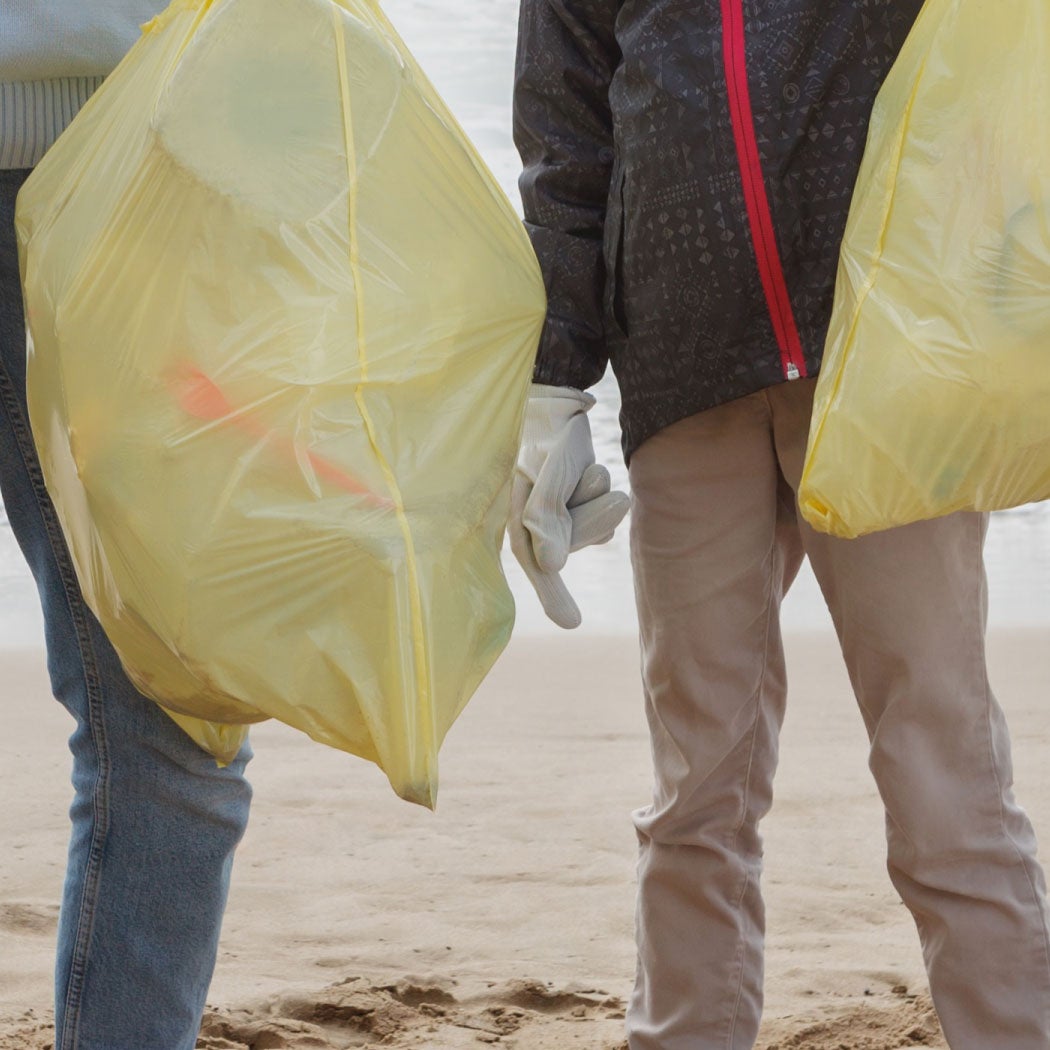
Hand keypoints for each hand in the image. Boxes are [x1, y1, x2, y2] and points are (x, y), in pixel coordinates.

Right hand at [509, 384, 630, 628]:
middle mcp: (542, 528)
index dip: (552, 595)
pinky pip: (609, 510)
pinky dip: (603, 491)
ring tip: (582, 470)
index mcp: (520, 524)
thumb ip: (545, 517)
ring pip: (600, 525)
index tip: (571, 623)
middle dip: (591, 515)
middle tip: (596, 484)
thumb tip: (551, 564)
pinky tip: (588, 472)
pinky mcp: (586, 507)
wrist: (554, 407)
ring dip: (597, 495)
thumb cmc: (540, 440)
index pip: (537, 564)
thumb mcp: (541, 475)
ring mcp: (566, 519)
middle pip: (580, 541)